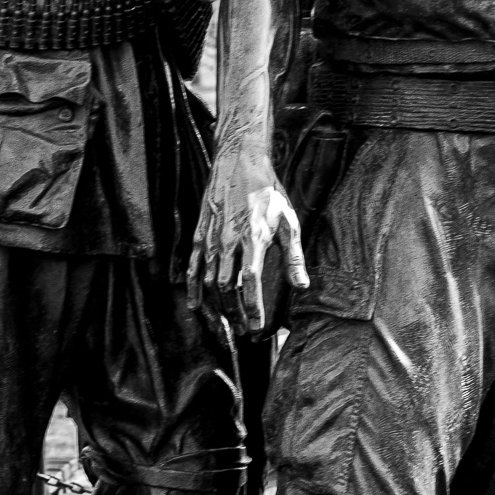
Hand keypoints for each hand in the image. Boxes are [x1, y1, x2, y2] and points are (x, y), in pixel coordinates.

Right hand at [188, 139, 308, 334]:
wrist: (239, 163)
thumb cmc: (268, 193)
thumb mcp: (288, 221)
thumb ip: (294, 256)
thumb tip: (301, 285)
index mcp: (253, 238)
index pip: (250, 282)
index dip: (252, 308)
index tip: (256, 327)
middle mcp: (229, 241)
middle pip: (227, 287)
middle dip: (235, 313)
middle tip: (244, 331)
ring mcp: (211, 238)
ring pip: (209, 280)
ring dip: (218, 305)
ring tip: (228, 322)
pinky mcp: (200, 234)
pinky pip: (193, 265)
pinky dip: (193, 287)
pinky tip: (195, 304)